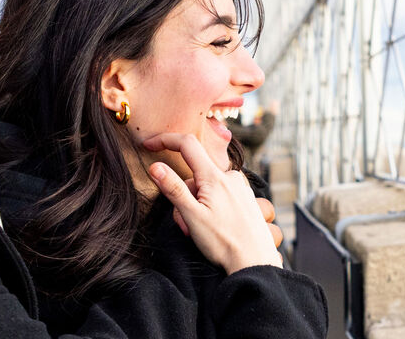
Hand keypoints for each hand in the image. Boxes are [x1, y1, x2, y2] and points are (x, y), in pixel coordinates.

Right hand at [145, 133, 284, 272]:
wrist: (255, 263)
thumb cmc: (224, 243)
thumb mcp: (192, 216)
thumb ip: (173, 189)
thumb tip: (154, 166)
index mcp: (215, 177)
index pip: (187, 144)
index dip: (165, 140)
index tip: (148, 146)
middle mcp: (231, 177)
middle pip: (194, 175)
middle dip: (183, 196)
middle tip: (185, 224)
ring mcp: (240, 187)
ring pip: (206, 188)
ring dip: (196, 206)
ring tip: (200, 231)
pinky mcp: (246, 198)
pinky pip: (220, 195)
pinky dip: (210, 207)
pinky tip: (215, 227)